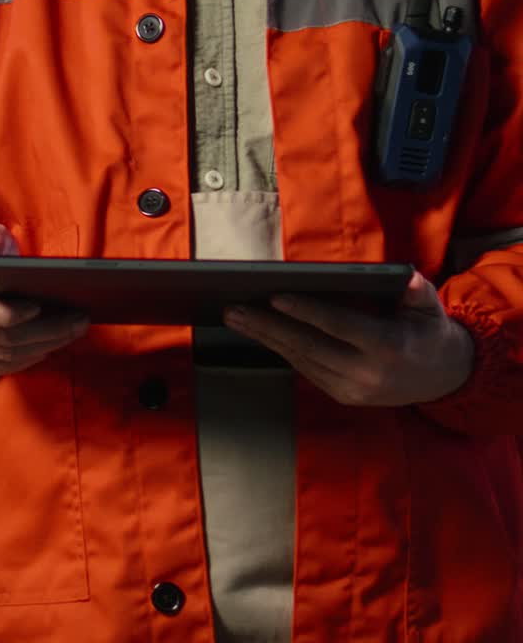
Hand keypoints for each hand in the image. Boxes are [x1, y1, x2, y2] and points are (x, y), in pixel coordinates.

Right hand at [0, 222, 88, 376]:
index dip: (8, 313)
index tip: (39, 306)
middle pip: (1, 339)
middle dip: (45, 332)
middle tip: (78, 321)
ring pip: (5, 357)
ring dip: (44, 346)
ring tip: (73, 331)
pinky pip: (1, 367)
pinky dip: (29, 358)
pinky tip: (52, 344)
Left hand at [223, 270, 474, 407]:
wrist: (442, 378)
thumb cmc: (429, 330)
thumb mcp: (430, 307)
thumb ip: (417, 293)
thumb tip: (407, 278)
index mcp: (388, 347)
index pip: (338, 326)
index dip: (305, 311)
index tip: (275, 295)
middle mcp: (367, 374)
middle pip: (308, 346)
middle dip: (268, 326)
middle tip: (233, 308)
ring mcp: (353, 390)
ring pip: (301, 360)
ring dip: (265, 339)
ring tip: (235, 317)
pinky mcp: (344, 397)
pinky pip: (307, 369)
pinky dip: (282, 350)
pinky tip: (260, 333)